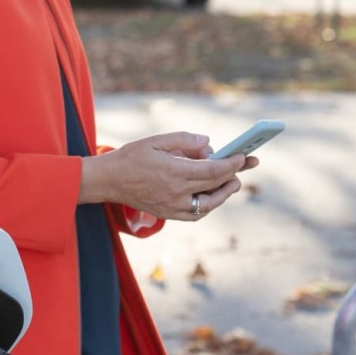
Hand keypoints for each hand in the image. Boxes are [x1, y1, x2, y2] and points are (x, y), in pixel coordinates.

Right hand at [80, 131, 257, 221]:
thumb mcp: (157, 140)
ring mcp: (173, 206)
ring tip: (233, 182)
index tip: (242, 155)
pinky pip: (196, 214)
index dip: (232, 164)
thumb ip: (184, 140)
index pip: (214, 170)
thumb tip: (208, 143)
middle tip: (246, 165)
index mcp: (175, 172)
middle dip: (234, 175)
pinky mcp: (168, 214)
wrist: (108, 180)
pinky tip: (213, 195)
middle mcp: (176, 193)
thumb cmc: (132, 157)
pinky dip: (208, 205)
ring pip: (209, 204)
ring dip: (224, 193)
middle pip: (215, 186)